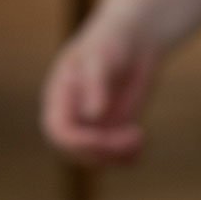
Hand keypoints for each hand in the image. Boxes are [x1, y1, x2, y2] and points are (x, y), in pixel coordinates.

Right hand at [41, 7, 162, 165]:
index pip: (59, 131)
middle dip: (105, 149)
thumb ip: (95, 85)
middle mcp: (70, 117)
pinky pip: (114, 157)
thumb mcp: (102, 58)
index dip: (80, 141)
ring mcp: (89, 128)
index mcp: (58, 98)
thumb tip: (93, 115)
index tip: (106, 139)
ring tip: (140, 136)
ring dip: (118, 155)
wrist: (132, 41)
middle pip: (78, 150)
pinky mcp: (109, 133)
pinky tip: (141, 144)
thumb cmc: (111, 42)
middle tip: (135, 134)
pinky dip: (127, 157)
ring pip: (97, 158)